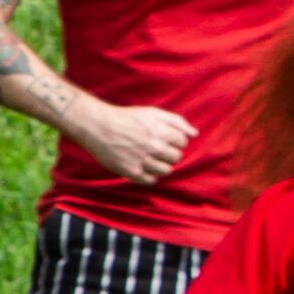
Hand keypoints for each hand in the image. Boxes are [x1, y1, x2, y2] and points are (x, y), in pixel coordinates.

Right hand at [76, 98, 194, 184]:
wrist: (99, 126)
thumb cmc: (127, 118)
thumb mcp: (153, 112)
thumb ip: (177, 121)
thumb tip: (195, 134)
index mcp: (161, 132)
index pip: (182, 143)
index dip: (175, 140)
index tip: (165, 139)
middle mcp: (154, 148)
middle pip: (176, 158)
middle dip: (170, 153)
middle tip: (158, 149)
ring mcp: (142, 161)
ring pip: (166, 171)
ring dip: (162, 166)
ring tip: (152, 160)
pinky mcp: (130, 172)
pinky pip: (150, 181)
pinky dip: (150, 177)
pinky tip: (144, 168)